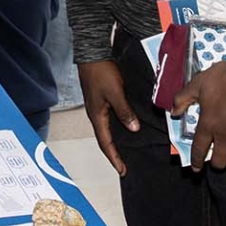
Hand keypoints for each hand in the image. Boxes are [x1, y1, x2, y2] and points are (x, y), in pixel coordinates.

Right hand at [77, 60, 136, 176]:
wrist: (92, 55)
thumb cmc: (101, 72)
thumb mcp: (115, 93)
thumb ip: (124, 112)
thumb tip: (133, 129)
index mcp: (97, 116)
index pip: (105, 144)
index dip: (114, 158)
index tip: (122, 170)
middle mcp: (96, 115)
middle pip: (105, 140)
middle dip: (114, 154)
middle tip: (123, 165)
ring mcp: (98, 107)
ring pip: (107, 130)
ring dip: (115, 142)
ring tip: (125, 151)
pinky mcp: (101, 100)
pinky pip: (110, 120)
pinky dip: (117, 128)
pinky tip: (126, 127)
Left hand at [173, 59, 225, 170]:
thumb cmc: (224, 78)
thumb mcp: (197, 84)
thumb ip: (182, 99)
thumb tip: (174, 112)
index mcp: (208, 125)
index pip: (199, 150)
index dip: (196, 162)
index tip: (196, 168)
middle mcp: (224, 136)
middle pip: (219, 162)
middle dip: (216, 163)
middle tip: (217, 158)